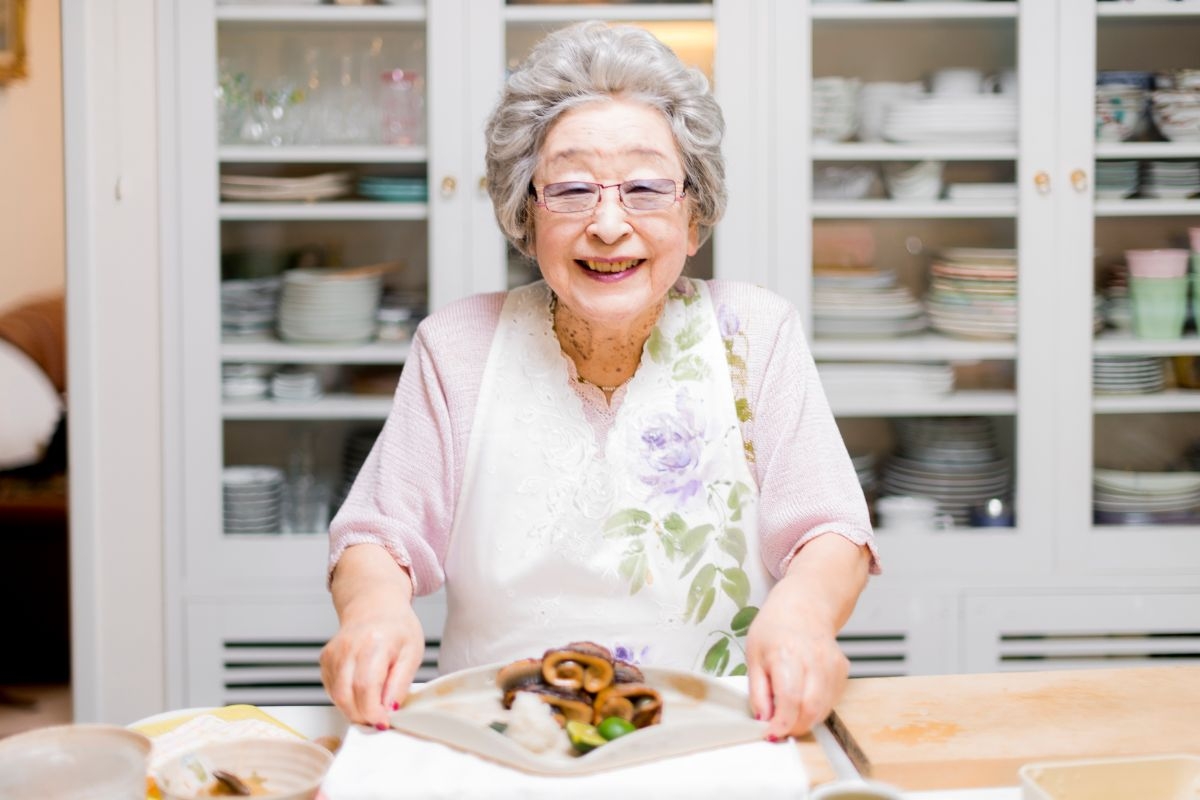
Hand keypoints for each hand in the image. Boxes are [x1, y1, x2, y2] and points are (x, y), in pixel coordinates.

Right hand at [320, 602, 424, 727]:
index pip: (365, 686)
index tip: (384, 721)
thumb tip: (389, 710)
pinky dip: (346, 699)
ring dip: (354, 709)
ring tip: (373, 705)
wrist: (375, 607)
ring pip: (336, 696)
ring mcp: (333, 653)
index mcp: (374, 642)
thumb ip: (400, 683)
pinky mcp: (325, 659)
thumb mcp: (412, 653)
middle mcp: (348, 646)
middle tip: (379, 718)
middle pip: (346, 694)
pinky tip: (361, 692)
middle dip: (362, 715)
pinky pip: (332, 690)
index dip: (373, 711)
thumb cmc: (397, 628)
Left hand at [745, 607, 848, 738]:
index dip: (781, 723)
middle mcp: (814, 659)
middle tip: (779, 727)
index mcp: (787, 654)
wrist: (804, 606)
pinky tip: (804, 697)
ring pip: (824, 708)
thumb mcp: (754, 656)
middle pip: (811, 708)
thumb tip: (763, 719)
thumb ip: (758, 692)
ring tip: (789, 711)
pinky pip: (832, 700)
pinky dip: (817, 708)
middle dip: (794, 726)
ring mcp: (832, 664)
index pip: (790, 699)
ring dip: (805, 719)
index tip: (771, 732)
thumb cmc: (775, 628)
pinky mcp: (842, 670)